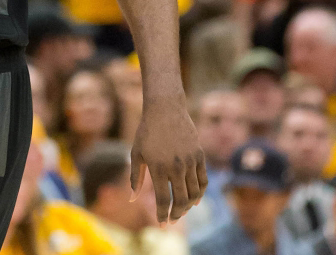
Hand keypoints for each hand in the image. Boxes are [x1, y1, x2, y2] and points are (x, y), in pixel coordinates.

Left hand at [131, 97, 206, 224]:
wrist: (165, 109)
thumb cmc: (146, 132)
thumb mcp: (136, 153)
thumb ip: (135, 178)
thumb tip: (132, 200)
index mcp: (157, 167)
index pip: (163, 199)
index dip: (162, 214)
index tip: (161, 224)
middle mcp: (175, 166)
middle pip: (181, 200)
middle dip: (176, 214)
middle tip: (172, 220)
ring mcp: (190, 161)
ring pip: (194, 193)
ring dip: (188, 206)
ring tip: (181, 211)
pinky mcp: (199, 155)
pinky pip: (203, 180)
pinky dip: (200, 193)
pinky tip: (194, 200)